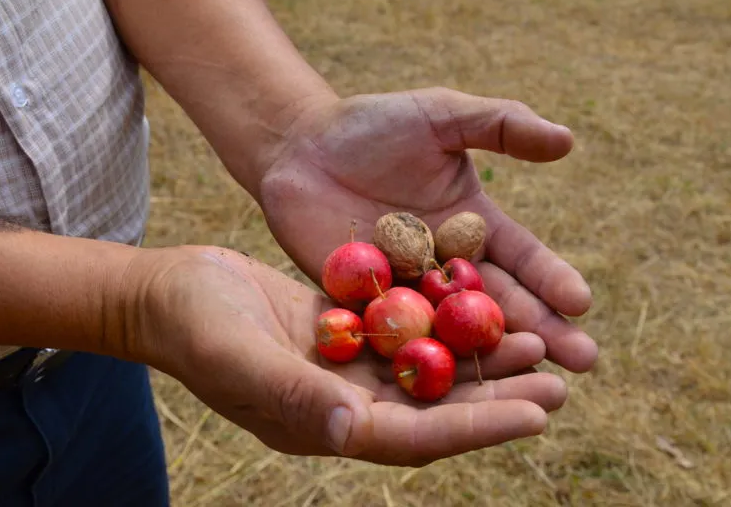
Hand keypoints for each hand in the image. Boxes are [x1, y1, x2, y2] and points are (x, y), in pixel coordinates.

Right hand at [128, 246, 566, 465]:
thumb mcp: (236, 355)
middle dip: (496, 400)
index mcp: (325, 424)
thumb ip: (291, 394)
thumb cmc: (192, 326)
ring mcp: (346, 368)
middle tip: (560, 383)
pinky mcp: (344, 333)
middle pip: (435, 409)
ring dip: (478, 361)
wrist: (170, 293)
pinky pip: (404, 332)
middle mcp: (344, 404)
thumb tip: (353, 428)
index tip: (537, 415)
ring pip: (426, 371)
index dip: (477, 428)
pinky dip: (442, 324)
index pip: (415, 436)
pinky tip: (477, 304)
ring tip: (536, 344)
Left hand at [257, 87, 596, 373]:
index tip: (582, 303)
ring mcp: (407, 291)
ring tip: (525, 382)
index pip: (522, 257)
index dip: (551, 279)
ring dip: (488, 356)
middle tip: (581, 363)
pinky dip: (416, 355)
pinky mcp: (362, 306)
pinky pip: (392, 333)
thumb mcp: (442, 115)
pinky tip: (441, 382)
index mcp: (475, 226)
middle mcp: (448, 267)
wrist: (301, 147)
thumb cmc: (373, 125)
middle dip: (541, 331)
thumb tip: (567, 141)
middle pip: (499, 304)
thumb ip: (500, 125)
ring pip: (453, 328)